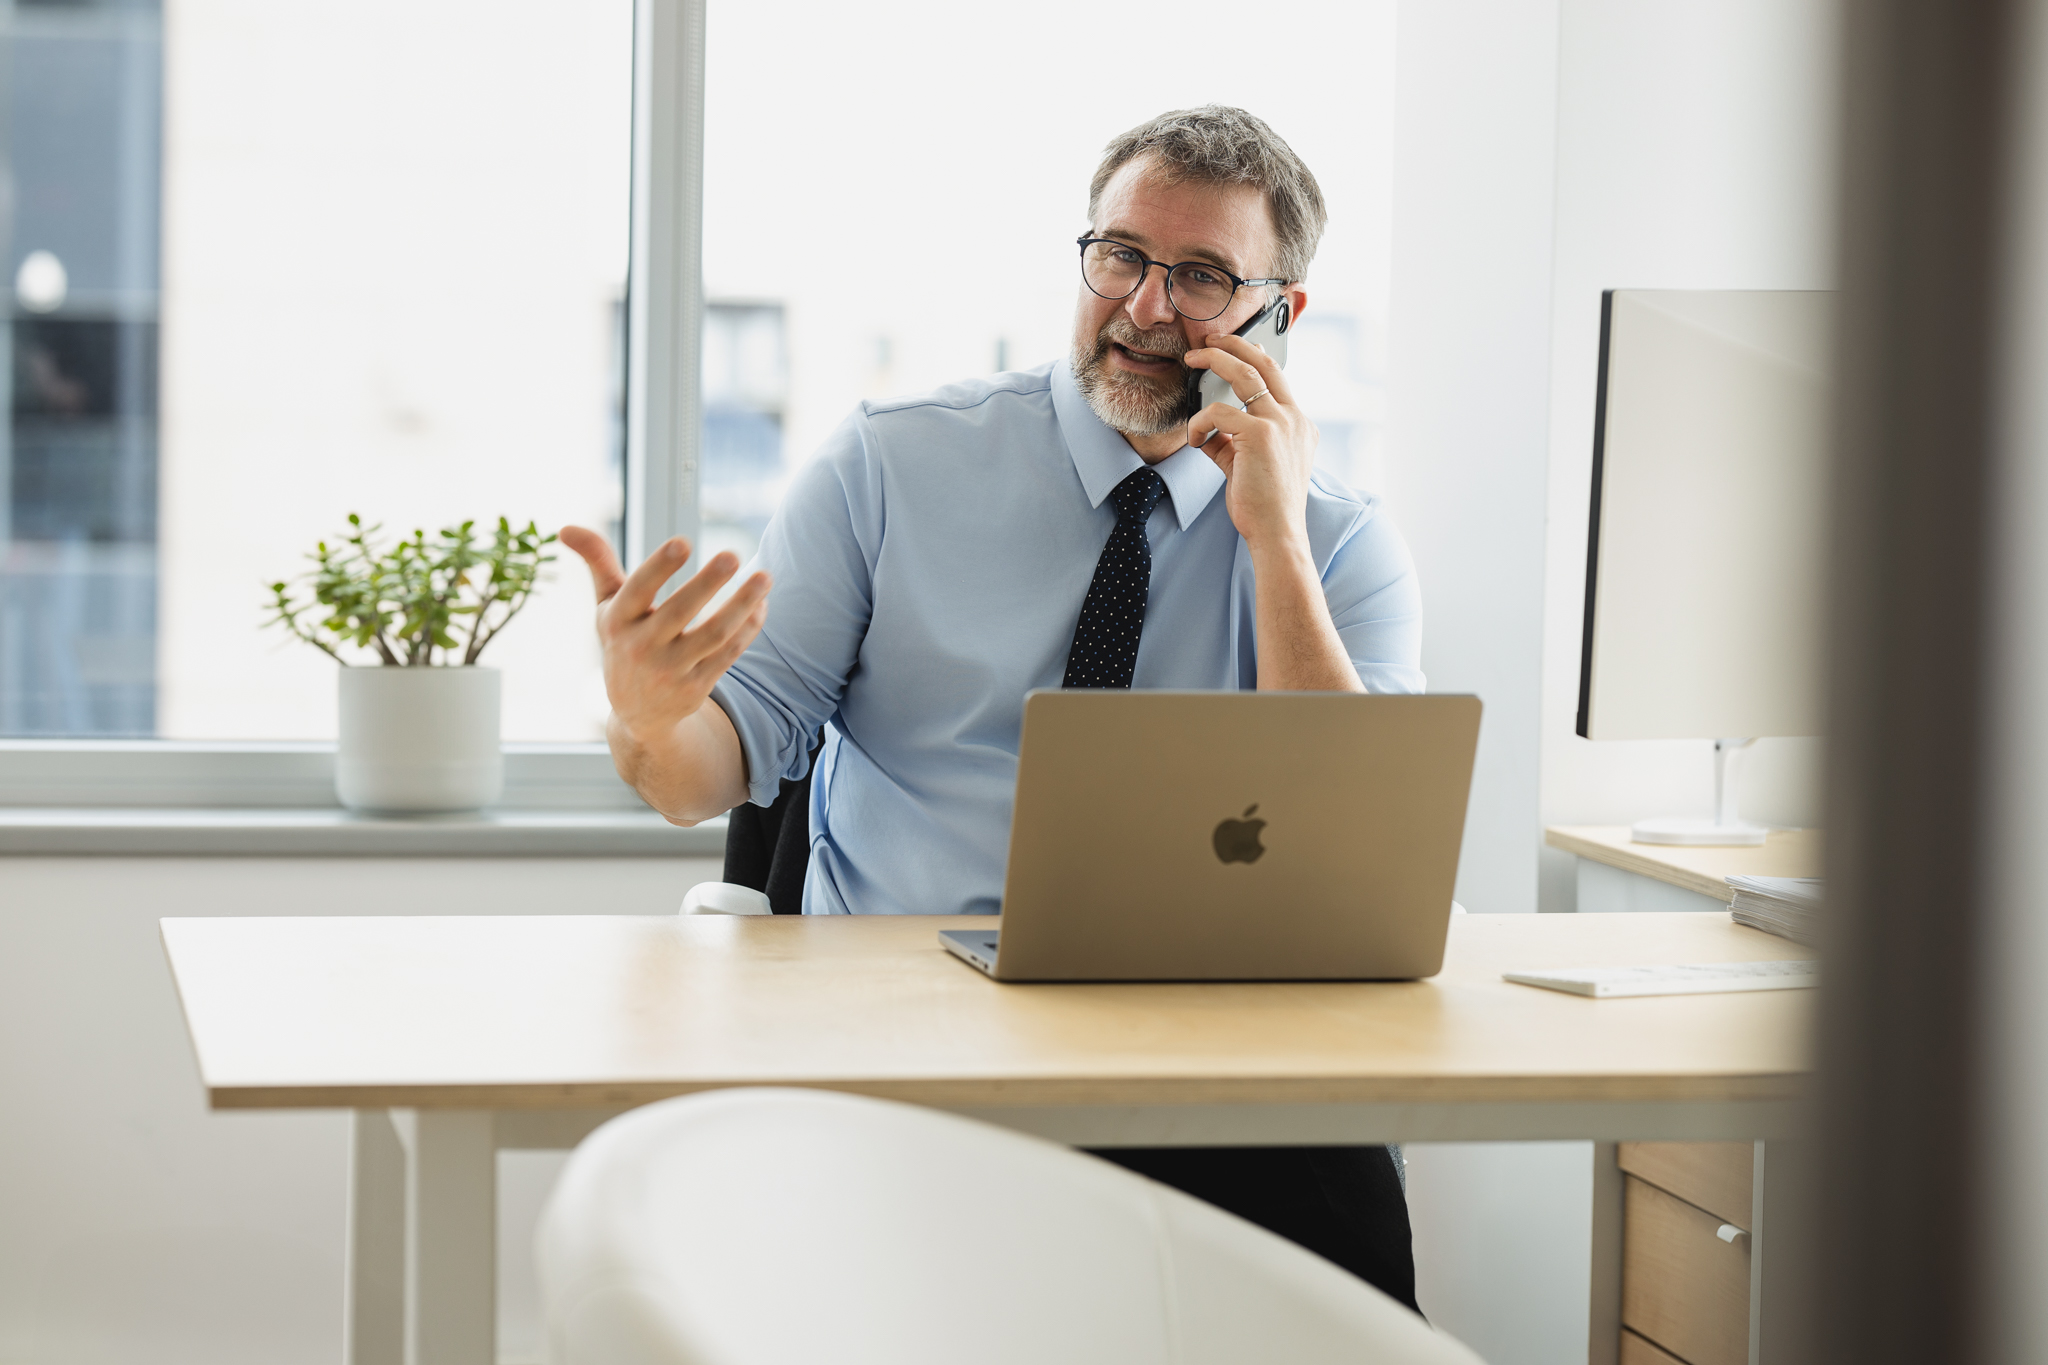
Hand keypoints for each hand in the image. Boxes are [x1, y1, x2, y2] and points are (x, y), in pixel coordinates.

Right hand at [559, 527, 770, 745]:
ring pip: (713, 634)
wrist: (638, 714)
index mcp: (618, 621)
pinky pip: (728, 654)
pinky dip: (748, 629)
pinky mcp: (696, 687)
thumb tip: (565, 527)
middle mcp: (642, 647)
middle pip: (679, 612)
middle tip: (732, 555)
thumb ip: (598, 565)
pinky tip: (762, 604)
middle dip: (707, 584)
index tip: (682, 542)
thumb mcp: (607, 608)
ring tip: (764, 577)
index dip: (658, 567)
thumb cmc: (625, 643)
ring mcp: (670, 670)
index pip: (636, 591)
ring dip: (741, 605)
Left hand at [1184, 333, 1317, 553]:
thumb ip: (1232, 443)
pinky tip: (1195, 439)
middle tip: (1208, 341)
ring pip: (1244, 374)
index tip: (1230, 349)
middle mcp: (1295, 419)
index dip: (1253, 358)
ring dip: (1214, 361)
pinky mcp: (1261, 435)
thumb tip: (1207, 430)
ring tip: (1193, 360)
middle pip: (1264, 363)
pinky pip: (1219, 413)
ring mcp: (1281, 424)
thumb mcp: (1250, 466)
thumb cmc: (1264, 506)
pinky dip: (1200, 423)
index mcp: (1298, 425)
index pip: (1277, 377)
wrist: (1277, 534)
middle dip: (1234, 344)